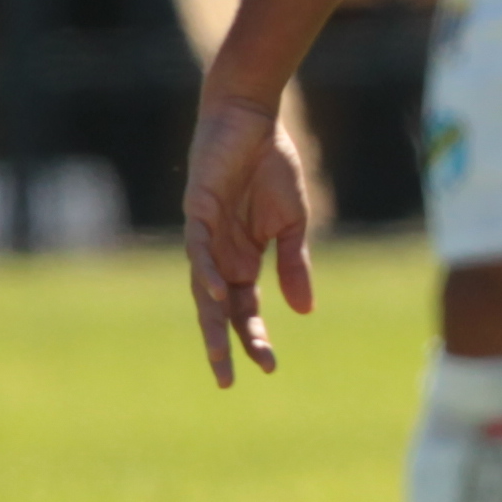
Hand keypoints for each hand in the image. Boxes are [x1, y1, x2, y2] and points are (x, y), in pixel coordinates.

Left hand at [182, 84, 315, 388]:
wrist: (254, 120)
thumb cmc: (272, 165)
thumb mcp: (293, 221)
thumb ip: (294, 264)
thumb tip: (303, 310)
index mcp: (244, 258)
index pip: (246, 309)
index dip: (255, 337)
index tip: (270, 368)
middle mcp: (221, 255)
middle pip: (219, 309)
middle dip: (223, 344)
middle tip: (227, 381)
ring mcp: (206, 237)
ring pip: (203, 289)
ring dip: (211, 320)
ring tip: (220, 351)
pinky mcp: (198, 213)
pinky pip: (199, 251)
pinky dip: (208, 273)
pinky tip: (218, 293)